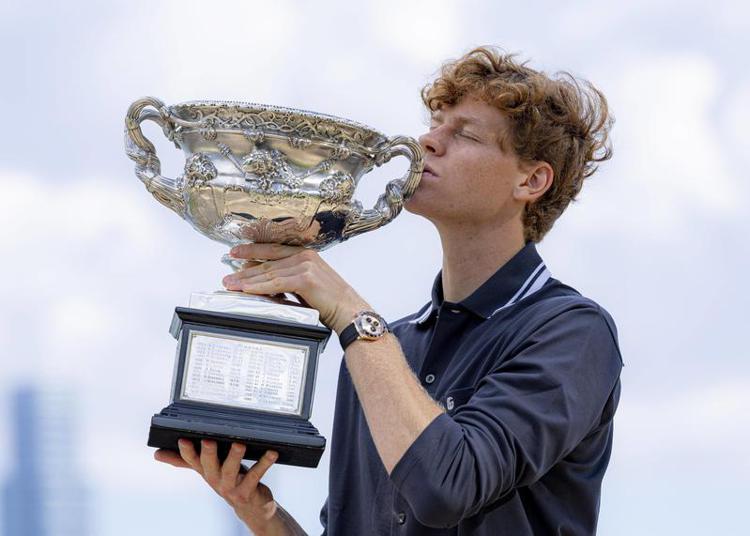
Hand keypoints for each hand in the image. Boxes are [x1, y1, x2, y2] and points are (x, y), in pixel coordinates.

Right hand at [155, 440, 279, 532]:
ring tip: (239, 444)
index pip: (192, 461)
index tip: (183, 439)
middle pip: (208, 465)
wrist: (251, 507)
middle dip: (208, 453)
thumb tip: (158, 454)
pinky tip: (272, 452)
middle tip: (209, 440)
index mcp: (206, 471)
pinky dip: (264, 463)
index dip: (186, 452)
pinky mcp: (248, 491)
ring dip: (234, 457)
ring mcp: (231, 487)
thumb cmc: (229, 480)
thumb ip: (185, 460)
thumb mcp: (207, 469)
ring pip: (231, 471)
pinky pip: (256, 475)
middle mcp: (215, 479)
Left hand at [222, 243, 370, 333]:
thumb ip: (290, 279)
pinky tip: (247, 289)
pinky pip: (276, 283)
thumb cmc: (332, 302)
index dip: (252, 251)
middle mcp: (305, 256)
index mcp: (306, 254)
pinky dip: (259, 287)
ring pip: (269, 273)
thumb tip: (268, 282)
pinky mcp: (305, 278)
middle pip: (268, 262)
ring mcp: (305, 265)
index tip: (235, 254)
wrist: (349, 311)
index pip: (273, 250)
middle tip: (228, 275)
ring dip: (247, 279)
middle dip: (245, 269)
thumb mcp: (308, 286)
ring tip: (232, 284)